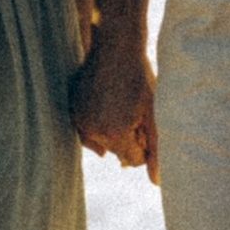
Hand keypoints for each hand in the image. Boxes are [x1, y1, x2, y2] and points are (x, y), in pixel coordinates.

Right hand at [73, 32, 156, 172]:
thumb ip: (156, 150)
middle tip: (135, 108)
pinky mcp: (73, 109)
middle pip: (118, 151)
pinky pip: (90, 129)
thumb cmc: (140, 78)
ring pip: (103, 142)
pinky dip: (100, 122)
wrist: (116, 47)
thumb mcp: (154, 114)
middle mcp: (93, 132)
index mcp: (114, 134)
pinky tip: (109, 102)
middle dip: (130, 137)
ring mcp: (80, 120)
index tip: (146, 120)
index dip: (145, 143)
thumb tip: (157, 182)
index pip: (133, 160)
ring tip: (122, 103)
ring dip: (114, 130)